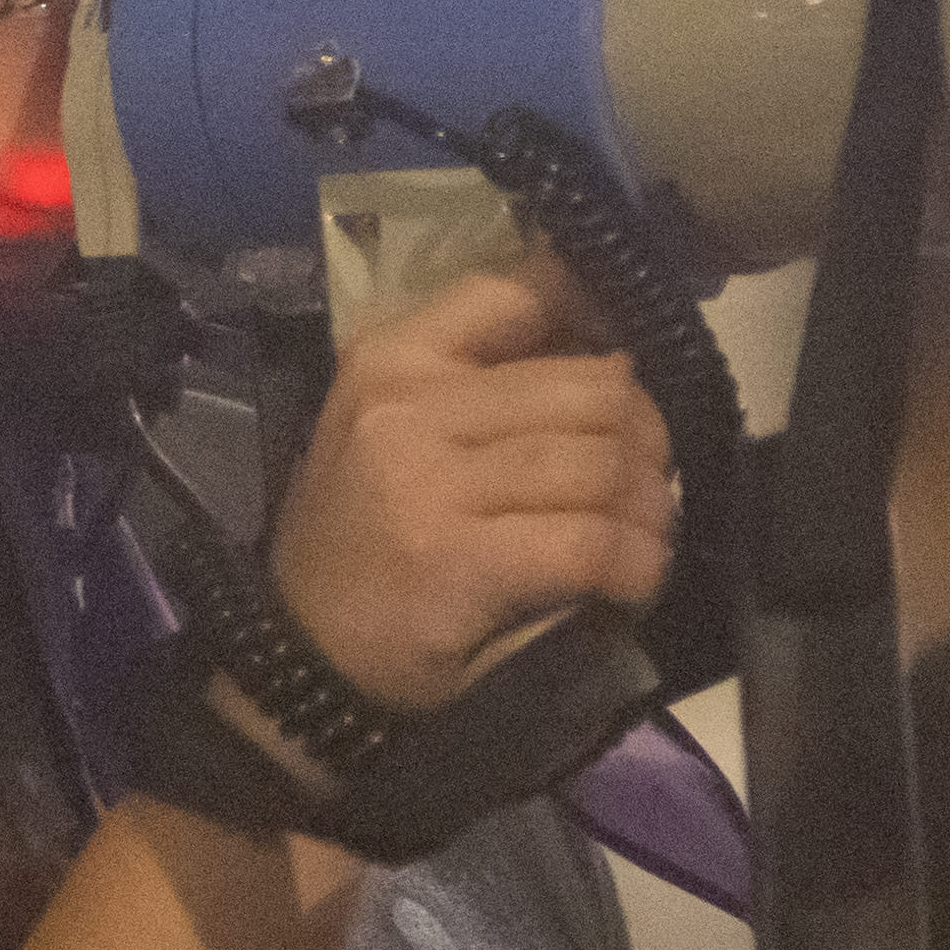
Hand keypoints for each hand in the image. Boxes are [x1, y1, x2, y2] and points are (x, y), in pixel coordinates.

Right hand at [257, 258, 682, 717]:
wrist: (301, 659)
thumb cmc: (362, 539)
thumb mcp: (393, 430)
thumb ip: (481, 381)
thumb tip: (612, 349)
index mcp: (393, 357)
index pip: (519, 291)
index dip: (600, 313)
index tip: (631, 363)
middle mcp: (409, 402)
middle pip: (589, 385)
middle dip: (644, 432)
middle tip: (649, 475)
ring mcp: (431, 482)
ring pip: (599, 462)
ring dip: (647, 504)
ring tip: (645, 532)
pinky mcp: (460, 561)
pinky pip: (590, 541)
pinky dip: (634, 562)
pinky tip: (633, 578)